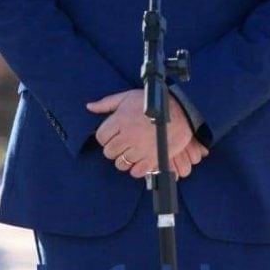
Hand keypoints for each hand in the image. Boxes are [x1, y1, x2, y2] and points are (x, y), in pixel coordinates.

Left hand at [86, 89, 204, 178]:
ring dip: (124, 159)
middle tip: (123, 143)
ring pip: (121, 164)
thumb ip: (107, 103)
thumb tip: (89, 107)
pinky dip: (136, 168)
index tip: (113, 135)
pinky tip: (140, 159)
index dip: (105, 137)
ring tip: (132, 151)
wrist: (180, 112)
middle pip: (109, 152)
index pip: (101, 137)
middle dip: (114, 148)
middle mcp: (128, 136)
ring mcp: (139, 149)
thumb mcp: (128, 97)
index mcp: (120, 120)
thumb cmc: (153, 102)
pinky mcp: (152, 159)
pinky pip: (135, 172)